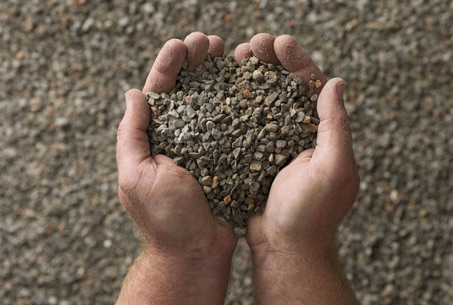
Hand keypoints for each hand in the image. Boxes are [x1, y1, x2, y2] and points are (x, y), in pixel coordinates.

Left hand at [116, 32, 235, 304]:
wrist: (195, 253)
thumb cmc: (165, 219)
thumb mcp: (137, 175)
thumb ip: (132, 135)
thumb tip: (132, 94)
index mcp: (153, 140)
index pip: (160, 91)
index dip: (170, 64)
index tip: (185, 44)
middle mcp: (178, 139)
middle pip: (187, 90)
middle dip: (197, 62)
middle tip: (213, 42)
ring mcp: (203, 148)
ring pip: (211, 103)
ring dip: (219, 76)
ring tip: (231, 54)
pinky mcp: (226, 159)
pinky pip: (231, 126)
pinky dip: (237, 104)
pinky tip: (247, 87)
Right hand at [235, 33, 359, 303]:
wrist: (285, 248)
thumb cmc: (311, 214)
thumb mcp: (333, 169)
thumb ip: (335, 127)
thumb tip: (336, 82)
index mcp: (322, 134)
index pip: (311, 87)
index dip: (296, 61)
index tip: (278, 43)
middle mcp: (299, 135)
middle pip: (284, 88)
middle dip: (269, 63)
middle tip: (250, 45)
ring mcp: (274, 144)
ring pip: (261, 102)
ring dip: (249, 78)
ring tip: (233, 59)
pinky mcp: (252, 156)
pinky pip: (243, 124)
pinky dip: (234, 105)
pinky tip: (219, 92)